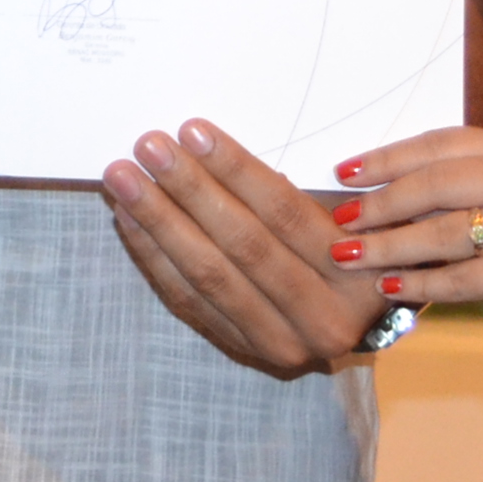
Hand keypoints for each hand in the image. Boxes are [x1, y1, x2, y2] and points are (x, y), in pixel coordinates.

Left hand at [98, 119, 385, 375]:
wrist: (349, 320)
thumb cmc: (344, 248)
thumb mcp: (342, 217)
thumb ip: (296, 192)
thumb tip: (209, 144)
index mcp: (358, 276)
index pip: (286, 214)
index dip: (237, 171)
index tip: (193, 131)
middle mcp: (323, 319)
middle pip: (244, 245)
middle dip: (189, 189)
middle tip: (149, 146)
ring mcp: (280, 342)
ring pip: (209, 274)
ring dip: (159, 220)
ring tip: (124, 178)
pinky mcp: (242, 350)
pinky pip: (188, 299)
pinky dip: (155, 255)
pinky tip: (130, 218)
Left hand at [330, 127, 482, 358]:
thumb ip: (470, 181)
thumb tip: (381, 183)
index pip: (442, 145)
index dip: (387, 158)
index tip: (344, 172)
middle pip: (436, 184)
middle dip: (380, 203)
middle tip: (341, 220)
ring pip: (443, 232)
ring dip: (389, 246)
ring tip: (351, 256)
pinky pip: (461, 277)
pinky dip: (420, 283)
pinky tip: (391, 287)